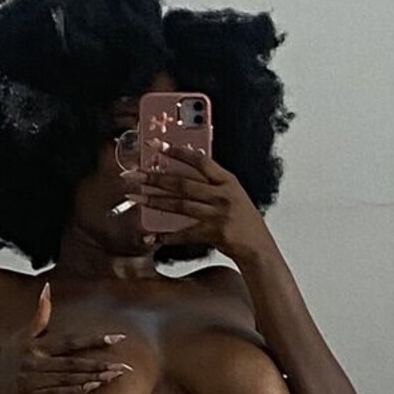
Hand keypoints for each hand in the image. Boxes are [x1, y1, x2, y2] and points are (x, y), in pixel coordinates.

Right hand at [0, 284, 131, 393]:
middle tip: (126, 365)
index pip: (69, 341)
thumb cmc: (3, 366)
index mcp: (33, 346)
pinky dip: (75, 392)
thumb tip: (48, 287)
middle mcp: (32, 362)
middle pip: (73, 362)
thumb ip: (38, 317)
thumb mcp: (18, 339)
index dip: (93, 340)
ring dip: (93, 378)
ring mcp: (30, 382)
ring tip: (115, 378)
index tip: (117, 338)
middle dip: (100, 363)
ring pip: (68, 379)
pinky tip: (92, 389)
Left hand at [122, 138, 271, 261]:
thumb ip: (212, 184)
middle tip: (135, 175)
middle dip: (155, 178)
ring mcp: (218, 214)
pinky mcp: (213, 233)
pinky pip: (184, 233)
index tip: (157, 146)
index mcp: (228, 181)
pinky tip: (151, 236)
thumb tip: (181, 176)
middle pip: (183, 183)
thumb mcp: (233, 195)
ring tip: (135, 198)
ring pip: (179, 205)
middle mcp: (223, 195)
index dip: (178, 152)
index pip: (200, 160)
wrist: (258, 247)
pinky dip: (166, 236)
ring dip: (154, 201)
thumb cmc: (244, 221)